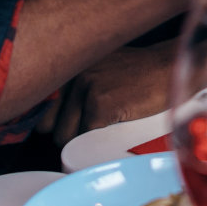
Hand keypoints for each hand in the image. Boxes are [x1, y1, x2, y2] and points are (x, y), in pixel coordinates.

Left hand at [51, 39, 177, 141]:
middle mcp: (71, 73)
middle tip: (88, 128)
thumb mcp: (98, 67)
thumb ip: (73, 84)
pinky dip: (99, 140)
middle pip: (47, 126)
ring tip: (104, 125)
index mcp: (66, 66)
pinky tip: (114, 125)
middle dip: (66, 133)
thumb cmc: (138, 71)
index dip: (47, 122)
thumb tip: (46, 117)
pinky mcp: (101, 104)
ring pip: (64, 135)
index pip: (38, 106)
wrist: (168, 67)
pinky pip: (86, 137)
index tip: (58, 128)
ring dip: (81, 139)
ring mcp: (85, 87)